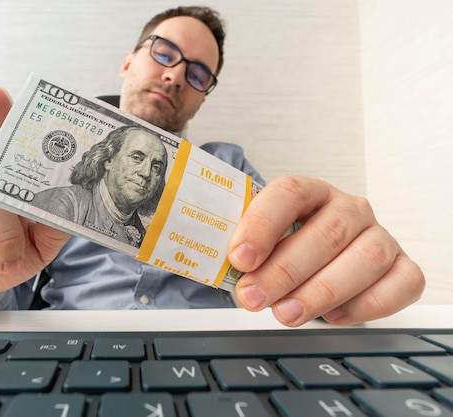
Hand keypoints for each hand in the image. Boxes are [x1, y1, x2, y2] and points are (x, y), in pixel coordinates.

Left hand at [228, 175, 424, 326]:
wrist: (318, 262)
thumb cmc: (283, 250)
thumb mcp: (258, 242)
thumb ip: (241, 249)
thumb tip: (215, 266)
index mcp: (310, 192)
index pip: (289, 193)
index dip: (263, 224)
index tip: (239, 258)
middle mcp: (349, 208)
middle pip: (325, 232)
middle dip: (284, 271)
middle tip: (253, 298)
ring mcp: (379, 236)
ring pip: (365, 259)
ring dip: (321, 292)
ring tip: (286, 314)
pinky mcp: (402, 267)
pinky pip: (401, 284)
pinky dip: (367, 305)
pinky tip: (333, 317)